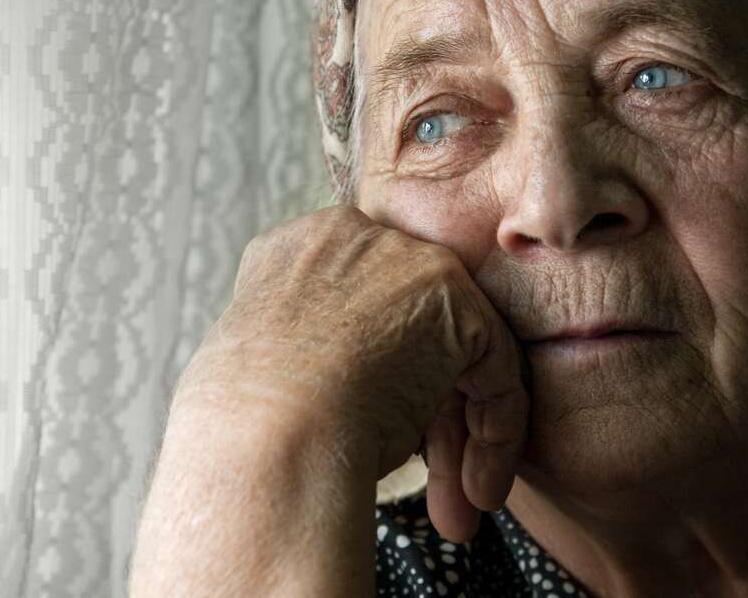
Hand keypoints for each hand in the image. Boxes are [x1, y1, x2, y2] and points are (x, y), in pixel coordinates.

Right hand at [173, 205, 528, 541]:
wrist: (266, 436)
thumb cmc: (253, 428)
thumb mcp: (273, 367)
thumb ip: (313, 348)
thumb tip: (343, 380)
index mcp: (299, 249)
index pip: (362, 305)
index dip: (378, 375)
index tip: (382, 439)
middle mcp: (354, 238)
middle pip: (412, 325)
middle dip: (425, 416)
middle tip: (430, 490)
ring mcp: (405, 259)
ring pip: (454, 349)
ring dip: (459, 436)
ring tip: (457, 507)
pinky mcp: (453, 297)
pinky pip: (493, 367)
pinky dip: (495, 431)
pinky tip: (475, 487)